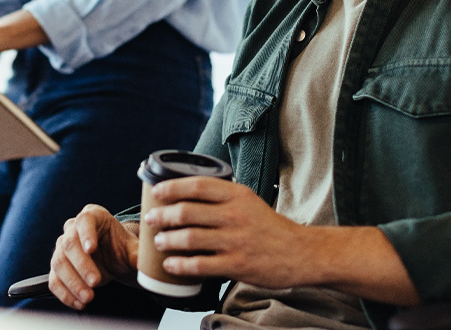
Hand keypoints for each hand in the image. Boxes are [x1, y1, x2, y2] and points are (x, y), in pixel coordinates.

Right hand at [49, 204, 139, 310]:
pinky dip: (64, 293)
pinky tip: (78, 302)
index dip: (86, 234)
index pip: (85, 220)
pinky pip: (54, 279)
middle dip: (82, 265)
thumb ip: (137, 254)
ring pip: (59, 262)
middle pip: (69, 243)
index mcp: (92, 216)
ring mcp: (62, 247)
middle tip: (96, 282)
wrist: (113, 260)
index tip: (92, 249)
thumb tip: (146, 264)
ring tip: (89, 297)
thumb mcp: (131, 249)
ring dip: (73, 282)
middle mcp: (73, 228)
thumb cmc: (121, 248)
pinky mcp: (58, 267)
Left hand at [145, 177, 317, 289]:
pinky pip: (201, 265)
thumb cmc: (270, 227)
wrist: (300, 253)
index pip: (198, 185)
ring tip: (158, 241)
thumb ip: (223, 197)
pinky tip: (170, 265)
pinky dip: (181, 265)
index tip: (156, 192)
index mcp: (238, 195)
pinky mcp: (237, 265)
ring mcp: (236, 240)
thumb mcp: (249, 201)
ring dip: (168, 240)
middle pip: (188, 211)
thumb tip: (187, 194)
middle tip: (150, 219)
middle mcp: (235, 215)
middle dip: (162, 215)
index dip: (172, 187)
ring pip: (190, 238)